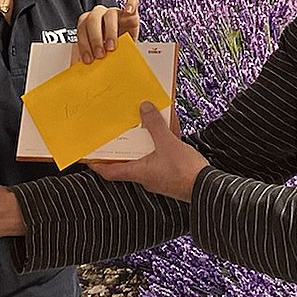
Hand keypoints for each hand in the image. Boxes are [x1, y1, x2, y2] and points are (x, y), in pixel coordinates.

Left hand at [73, 0, 140, 63]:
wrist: (123, 54)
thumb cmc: (107, 54)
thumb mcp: (95, 58)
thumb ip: (86, 59)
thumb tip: (75, 72)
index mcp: (88, 24)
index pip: (82, 27)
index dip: (83, 43)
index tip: (88, 59)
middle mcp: (100, 16)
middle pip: (93, 19)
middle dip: (95, 38)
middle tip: (100, 54)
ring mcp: (115, 13)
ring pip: (110, 14)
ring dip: (110, 31)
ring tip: (112, 47)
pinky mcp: (131, 14)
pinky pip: (132, 1)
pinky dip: (130, 3)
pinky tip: (128, 10)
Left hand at [90, 102, 206, 201]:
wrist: (208, 188)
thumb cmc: (185, 172)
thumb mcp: (168, 143)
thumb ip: (155, 125)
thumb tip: (144, 108)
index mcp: (138, 172)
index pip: (110, 171)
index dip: (97, 164)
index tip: (87, 157)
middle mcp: (146, 176)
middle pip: (128, 161)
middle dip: (123, 146)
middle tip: (116, 133)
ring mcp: (159, 176)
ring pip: (147, 156)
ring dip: (146, 142)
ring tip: (145, 125)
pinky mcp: (172, 173)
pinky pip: (162, 155)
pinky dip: (163, 143)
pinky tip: (171, 129)